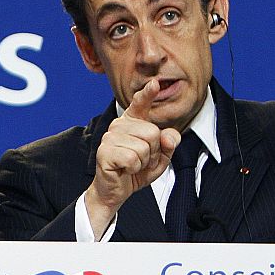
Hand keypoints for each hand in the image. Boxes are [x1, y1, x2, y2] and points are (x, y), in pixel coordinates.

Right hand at [84, 78, 181, 237]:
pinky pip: (132, 158)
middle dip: (153, 152)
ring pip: (143, 147)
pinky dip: (134, 169)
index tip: (154, 83)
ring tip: (132, 166)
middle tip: (141, 161)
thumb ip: (169, 144)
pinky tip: (124, 170)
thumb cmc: (136, 171)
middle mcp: (119, 126)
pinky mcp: (104, 152)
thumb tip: (168, 137)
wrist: (116, 191)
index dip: (147, 94)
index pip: (140, 104)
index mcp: (132, 123)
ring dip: (143, 162)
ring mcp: (109, 138)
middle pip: (152, 132)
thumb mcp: (161, 158)